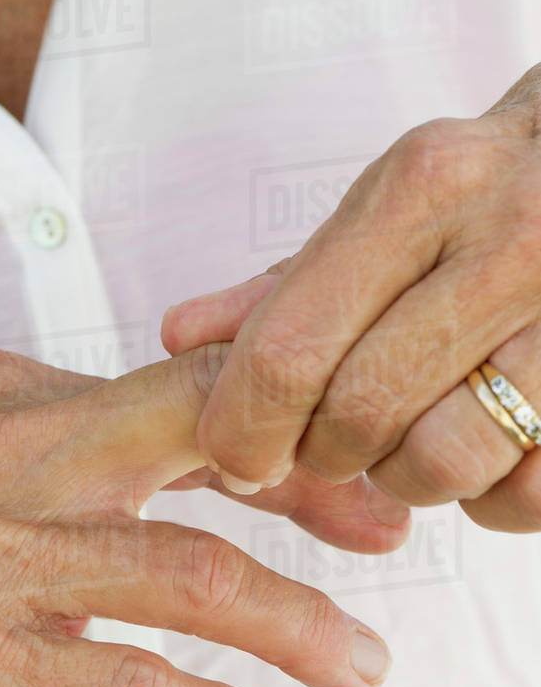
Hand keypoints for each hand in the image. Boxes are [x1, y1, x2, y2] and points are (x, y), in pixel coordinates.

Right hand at [0, 344, 392, 686]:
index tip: (342, 479)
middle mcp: (1, 456)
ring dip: (293, 623)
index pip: (177, 388)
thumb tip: (165, 455)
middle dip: (314, 496)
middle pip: (202, 445)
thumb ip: (52, 442)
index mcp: (1, 396)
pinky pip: (112, 681)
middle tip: (385, 544)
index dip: (279, 427)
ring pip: (182, 570)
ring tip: (357, 666)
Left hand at [163, 64, 540, 532]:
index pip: (291, 348)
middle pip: (358, 415)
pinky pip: (528, 497)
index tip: (234, 454)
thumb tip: (180, 336)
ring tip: (413, 435)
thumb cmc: (489, 189)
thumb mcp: (390, 202)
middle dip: (320, 451)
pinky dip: (488, 498)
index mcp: (423, 189)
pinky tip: (488, 449)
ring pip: (443, 463)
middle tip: (328, 437)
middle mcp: (507, 244)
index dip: (241, 426)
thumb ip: (286, 281)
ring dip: (404, 476)